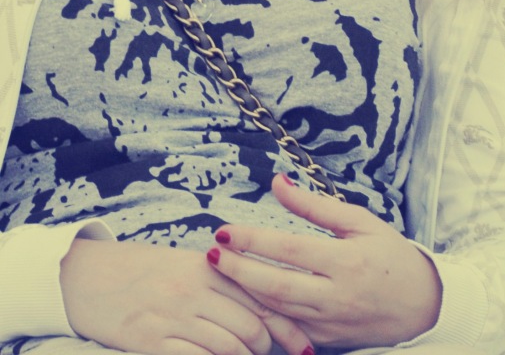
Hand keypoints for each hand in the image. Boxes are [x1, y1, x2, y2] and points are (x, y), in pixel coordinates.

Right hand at [60, 236, 312, 354]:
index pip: (260, 295)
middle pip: (252, 325)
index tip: (307, 345)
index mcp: (207, 266)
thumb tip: (266, 305)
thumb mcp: (186, 265)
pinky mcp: (151, 341)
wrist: (91, 277)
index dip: (289, 325)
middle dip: (272, 349)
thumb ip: (223, 280)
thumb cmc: (145, 272)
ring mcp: (173, 316)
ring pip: (230, 347)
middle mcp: (194, 288)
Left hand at [206, 173, 441, 348]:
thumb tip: (277, 183)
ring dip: (244, 292)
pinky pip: (287, 330)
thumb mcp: (359, 222)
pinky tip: (243, 298)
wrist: (423, 307)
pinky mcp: (326, 341)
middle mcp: (336, 296)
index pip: (289, 250)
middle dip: (238, 270)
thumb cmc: (391, 256)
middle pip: (276, 286)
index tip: (225, 230)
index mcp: (346, 262)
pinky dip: (263, 314)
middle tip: (210, 254)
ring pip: (277, 312)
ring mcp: (330, 324)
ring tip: (220, 271)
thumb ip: (315, 205)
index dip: (254, 240)